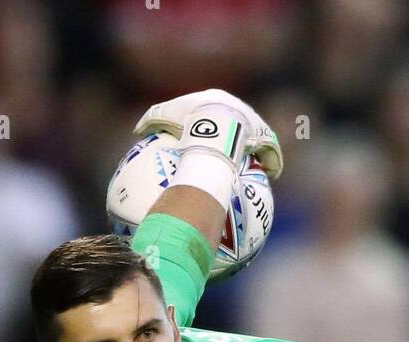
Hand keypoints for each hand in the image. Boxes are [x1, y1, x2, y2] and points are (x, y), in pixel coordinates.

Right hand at [134, 89, 282, 177]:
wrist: (214, 126)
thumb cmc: (187, 120)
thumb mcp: (164, 118)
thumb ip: (151, 122)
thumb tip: (138, 130)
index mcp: (217, 100)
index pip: (215, 110)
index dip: (214, 123)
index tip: (213, 136)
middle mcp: (238, 108)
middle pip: (239, 124)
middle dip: (240, 136)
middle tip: (236, 153)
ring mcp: (253, 122)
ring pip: (258, 137)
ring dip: (258, 149)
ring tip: (258, 166)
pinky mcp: (265, 136)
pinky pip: (270, 152)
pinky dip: (270, 162)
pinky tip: (269, 174)